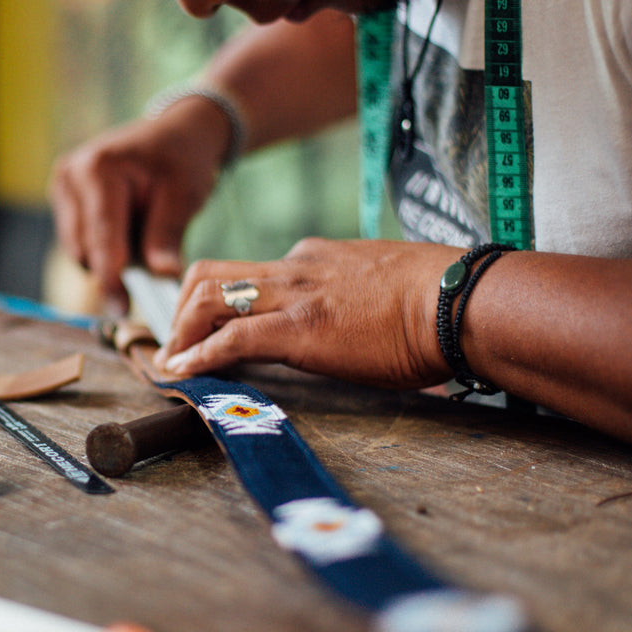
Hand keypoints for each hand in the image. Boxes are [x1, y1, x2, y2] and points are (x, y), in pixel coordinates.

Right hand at [49, 96, 230, 308]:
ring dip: (111, 256)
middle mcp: (71, 175)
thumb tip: (162, 278)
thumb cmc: (183, 159)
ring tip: (145, 234)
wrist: (176, 133)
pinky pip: (80, 241)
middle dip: (115, 267)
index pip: (102, 237)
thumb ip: (167, 236)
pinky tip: (129, 228)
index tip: (121, 309)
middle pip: (85, 248)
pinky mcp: (64, 197)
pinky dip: (105, 246)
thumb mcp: (184, 196)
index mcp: (98, 169)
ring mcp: (62, 185)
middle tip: (153, 269)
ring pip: (79, 249)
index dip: (111, 278)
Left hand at [154, 237, 464, 388]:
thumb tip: (354, 324)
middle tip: (176, 347)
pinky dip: (199, 356)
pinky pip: (232, 338)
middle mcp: (295, 267)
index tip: (207, 328)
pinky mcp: (300, 328)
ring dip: (181, 334)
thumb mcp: (383, 285)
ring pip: (209, 298)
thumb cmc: (440, 301)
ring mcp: (294, 295)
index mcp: (314, 258)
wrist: (460, 299)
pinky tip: (183, 373)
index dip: (217, 301)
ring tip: (171, 364)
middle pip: (212, 276)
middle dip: (183, 312)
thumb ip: (353, 297)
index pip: (248, 273)